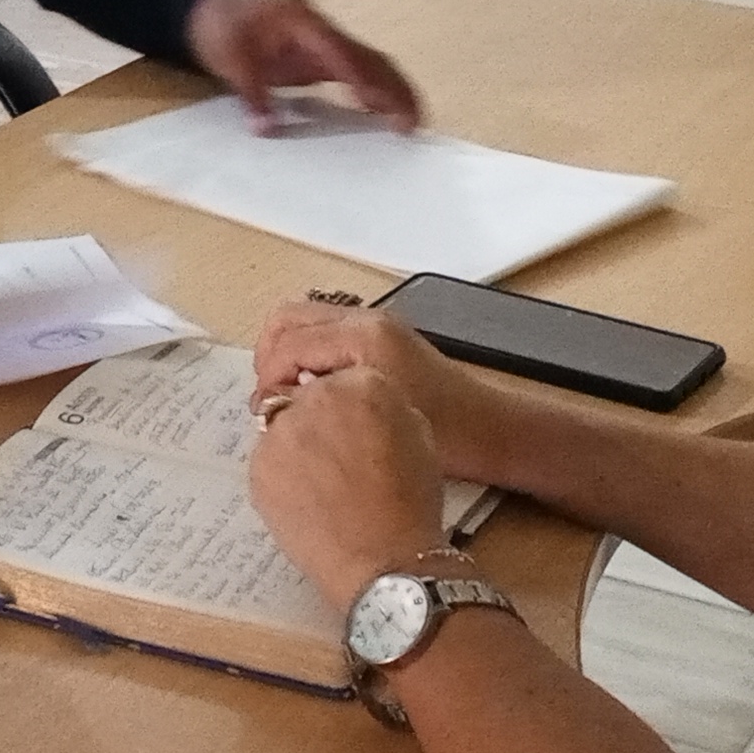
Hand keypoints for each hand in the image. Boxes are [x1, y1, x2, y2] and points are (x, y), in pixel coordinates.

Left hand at [182, 0, 420, 131]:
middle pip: (368, 57)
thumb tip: (266, 129)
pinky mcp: (318, 56)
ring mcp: (323, 42)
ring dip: (390, 90)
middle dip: (393, 87)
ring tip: (410, 123)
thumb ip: (251, 94)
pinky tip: (383, 115)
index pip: (341, 53)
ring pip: (368, 63)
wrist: (210, 2)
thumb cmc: (220, 23)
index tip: (380, 106)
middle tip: (414, 121)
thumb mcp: (228, 59)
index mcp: (303, 21)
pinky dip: (372, 91)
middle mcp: (322, 29)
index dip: (363, 80)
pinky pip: (354, 72)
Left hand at [249, 364, 452, 607]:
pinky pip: (268, 461)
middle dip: (318, 421)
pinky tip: (306, 501)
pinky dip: (282, 475)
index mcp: (363, 384)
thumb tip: (362, 401)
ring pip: (283, 428)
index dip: (349, 407)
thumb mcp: (418, 433)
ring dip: (297, 447)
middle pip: (307, 397)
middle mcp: (316, 398)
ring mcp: (281, 434)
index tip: (355, 430)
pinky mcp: (259, 468)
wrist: (384, 559)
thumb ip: (385, 404)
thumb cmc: (410, 502)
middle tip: (335, 459)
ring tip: (321, 485)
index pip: (344, 378)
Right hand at [254, 300, 503, 475]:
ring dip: (288, 353)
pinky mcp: (381, 338)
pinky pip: (327, 333)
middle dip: (270, 356)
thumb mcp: (370, 421)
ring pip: (306, 323)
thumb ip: (314, 404)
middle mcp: (367, 320)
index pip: (288, 341)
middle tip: (269, 396)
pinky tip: (316, 393)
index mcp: (363, 336)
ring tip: (287, 396)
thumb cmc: (444, 433)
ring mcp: (375, 325)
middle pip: (290, 319)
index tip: (264, 410)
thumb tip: (274, 404)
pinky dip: (309, 354)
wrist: (489, 431)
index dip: (268, 377)